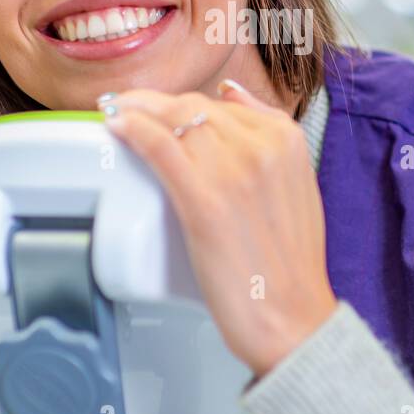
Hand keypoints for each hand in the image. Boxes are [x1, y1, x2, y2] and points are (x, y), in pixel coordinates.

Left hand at [102, 80, 337, 378]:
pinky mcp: (205, 200)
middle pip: (194, 107)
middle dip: (157, 106)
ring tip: (117, 116)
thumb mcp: (297, 184)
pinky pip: (159, 146)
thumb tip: (231, 97)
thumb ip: (268, 140)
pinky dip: (132, 130)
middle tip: (130, 112)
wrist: (294, 315)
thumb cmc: (289, 264)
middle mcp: (262, 146)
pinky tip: (117, 128)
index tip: (161, 110)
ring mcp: (233, 170)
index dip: (183, 105)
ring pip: (173, 119)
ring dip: (137, 111)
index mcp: (286, 140)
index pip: (222, 103)